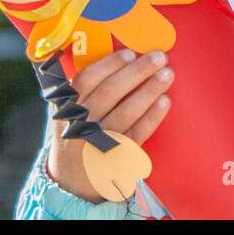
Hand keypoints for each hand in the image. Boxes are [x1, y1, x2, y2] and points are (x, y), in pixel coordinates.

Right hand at [47, 49, 174, 203]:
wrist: (70, 181)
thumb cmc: (77, 133)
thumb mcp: (70, 111)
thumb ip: (87, 89)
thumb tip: (125, 57)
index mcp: (66, 108)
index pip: (86, 80)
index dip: (109, 65)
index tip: (131, 53)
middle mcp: (78, 125)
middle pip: (109, 93)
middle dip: (137, 72)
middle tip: (160, 57)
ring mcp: (96, 144)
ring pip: (125, 113)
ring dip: (149, 91)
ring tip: (167, 75)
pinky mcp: (113, 160)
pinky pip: (135, 135)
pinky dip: (151, 118)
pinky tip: (165, 102)